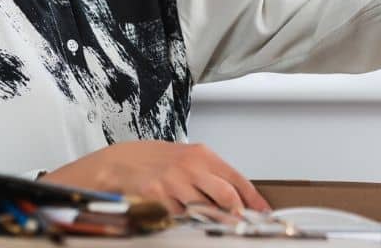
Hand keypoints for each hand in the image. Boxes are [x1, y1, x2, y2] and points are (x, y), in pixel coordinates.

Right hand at [38, 140, 270, 214]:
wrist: (118, 163)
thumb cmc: (154, 161)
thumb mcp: (185, 159)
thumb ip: (210, 174)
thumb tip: (237, 196)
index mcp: (201, 155)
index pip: (236, 179)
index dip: (253, 199)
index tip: (263, 212)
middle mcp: (190, 166)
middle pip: (227, 196)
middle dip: (237, 214)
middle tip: (242, 225)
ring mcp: (173, 182)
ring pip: (204, 211)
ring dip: (210, 221)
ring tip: (211, 223)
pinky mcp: (156, 197)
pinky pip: (179, 218)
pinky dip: (183, 222)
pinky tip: (180, 219)